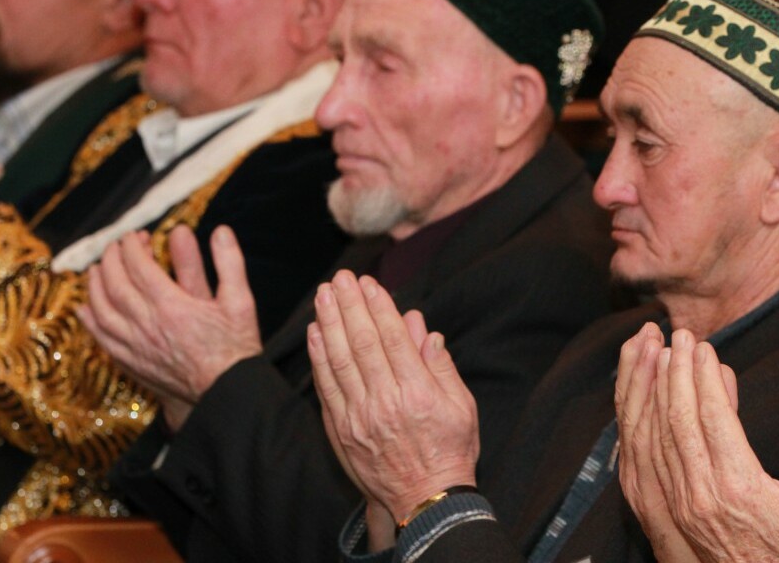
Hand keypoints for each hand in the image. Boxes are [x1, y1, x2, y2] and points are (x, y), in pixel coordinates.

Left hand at [82, 225, 261, 429]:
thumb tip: (221, 231)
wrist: (226, 391)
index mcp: (172, 306)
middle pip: (115, 284)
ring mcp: (136, 346)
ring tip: (97, 270)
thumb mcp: (241, 300)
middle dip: (111, 260)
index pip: (139, 267)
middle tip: (115, 247)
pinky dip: (90, 320)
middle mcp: (148, 324)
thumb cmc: (236, 347)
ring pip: (102, 309)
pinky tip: (86, 309)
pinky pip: (101, 338)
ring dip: (95, 285)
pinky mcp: (131, 363)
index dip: (131, 247)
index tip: (132, 236)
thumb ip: (230, 263)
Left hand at [307, 271, 478, 521]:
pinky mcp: (342, 431)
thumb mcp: (462, 405)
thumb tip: (423, 329)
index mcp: (418, 392)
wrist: (427, 500)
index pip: (393, 338)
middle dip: (350, 306)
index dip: (378, 306)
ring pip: (339, 361)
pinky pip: (326, 388)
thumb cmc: (451, 450)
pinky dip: (319, 358)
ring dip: (329, 323)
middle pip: (362, 343)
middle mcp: (385, 402)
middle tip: (340, 278)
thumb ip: (441, 366)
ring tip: (323, 295)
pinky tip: (316, 334)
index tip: (369, 283)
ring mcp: (359, 418)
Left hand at [652, 329, 778, 562]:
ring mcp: (681, 499)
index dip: (704, 377)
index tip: (704, 348)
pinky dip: (644, 419)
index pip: (713, 417)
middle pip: (680, 418)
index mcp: (739, 485)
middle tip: (678, 338)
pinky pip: (649, 455)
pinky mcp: (671, 505)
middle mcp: (703, 491)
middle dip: (676, 371)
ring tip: (656, 354)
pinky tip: (646, 395)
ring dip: (655, 390)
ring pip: (658, 433)